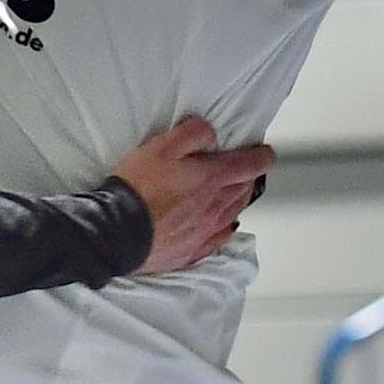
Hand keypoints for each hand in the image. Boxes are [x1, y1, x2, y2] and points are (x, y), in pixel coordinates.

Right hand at [108, 116, 274, 273]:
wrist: (118, 231)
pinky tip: (223, 226)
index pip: (250, 165)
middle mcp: (215, 207)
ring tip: (234, 192)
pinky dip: (226, 228)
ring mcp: (205, 231)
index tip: (265, 153)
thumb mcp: (162, 146)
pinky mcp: (192, 250)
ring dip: (238, 200)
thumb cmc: (138, 188)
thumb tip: (211, 133)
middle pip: (244, 190)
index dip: (262, 157)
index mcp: (212, 179)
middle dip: (248, 176)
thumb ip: (193, 133)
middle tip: (246, 169)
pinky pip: (219, 239)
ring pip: (234, 213)